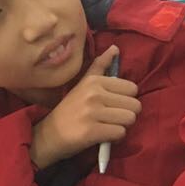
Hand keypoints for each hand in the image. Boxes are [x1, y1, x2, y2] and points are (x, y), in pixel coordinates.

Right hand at [28, 45, 141, 167]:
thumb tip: (116, 48)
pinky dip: (115, 137)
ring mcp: (92, 113)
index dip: (126, 99)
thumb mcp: (83, 84)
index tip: (112, 104)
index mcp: (94, 81)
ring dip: (122, 126)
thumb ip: (100, 66)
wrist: (50, 134)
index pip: (132, 88)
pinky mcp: (91, 131)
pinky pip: (121, 133)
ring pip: (130, 119)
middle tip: (111, 117)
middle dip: (127, 114)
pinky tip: (103, 135)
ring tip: (107, 125)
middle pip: (135, 105)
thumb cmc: (71, 109)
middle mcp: (94, 94)